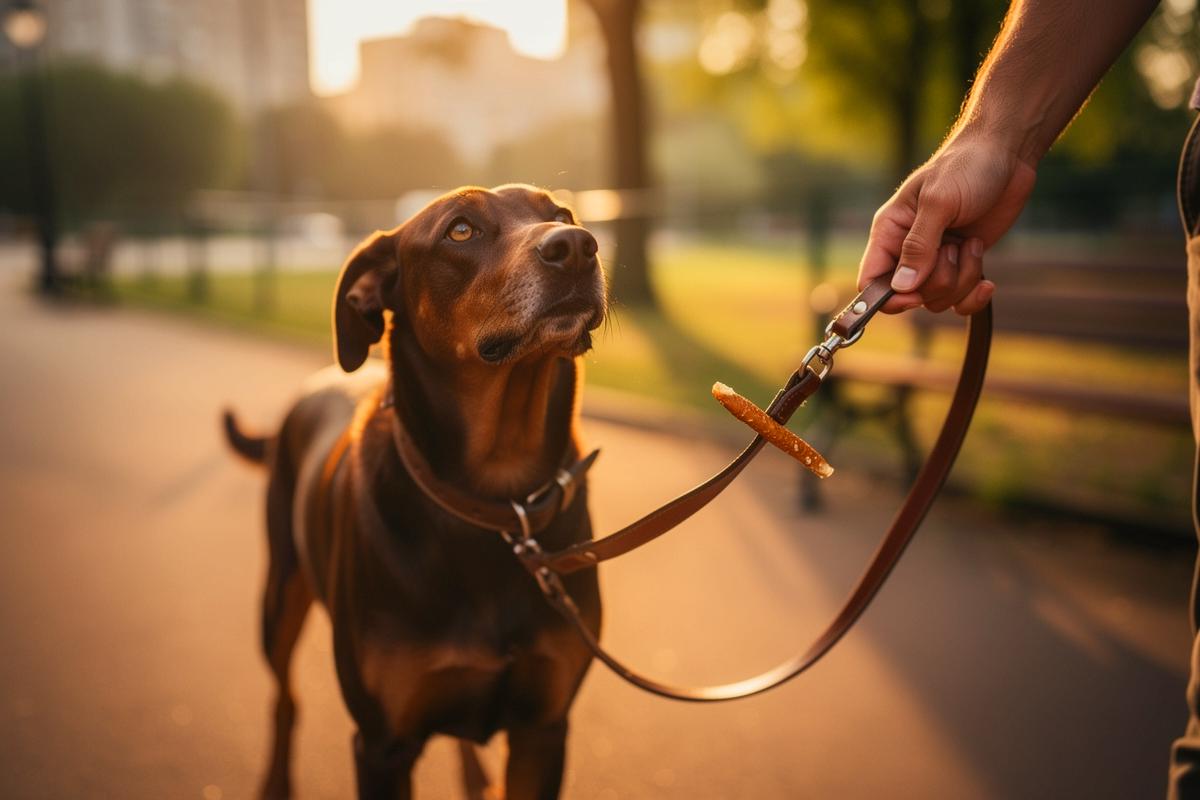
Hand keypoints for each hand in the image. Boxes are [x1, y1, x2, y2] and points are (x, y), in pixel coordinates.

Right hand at [859, 131, 1038, 313]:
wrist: (1006, 155)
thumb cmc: (966, 167)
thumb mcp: (938, 203)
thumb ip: (919, 246)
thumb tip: (902, 287)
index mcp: (890, 232)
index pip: (870, 280)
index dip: (889, 297)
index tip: (915, 295)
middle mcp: (908, 250)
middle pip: (909, 295)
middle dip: (939, 280)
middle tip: (954, 246)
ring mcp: (936, 260)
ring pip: (938, 299)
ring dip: (962, 280)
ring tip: (971, 244)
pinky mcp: (962, 265)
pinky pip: (959, 301)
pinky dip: (974, 296)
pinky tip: (986, 279)